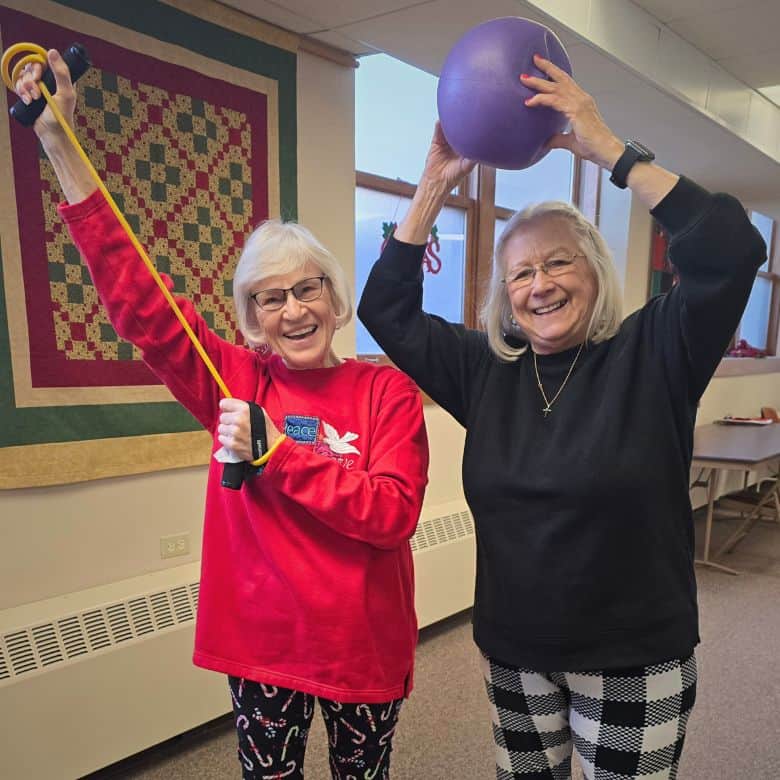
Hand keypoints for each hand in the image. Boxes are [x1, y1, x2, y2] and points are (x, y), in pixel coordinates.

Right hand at [14, 49, 75, 141]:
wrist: (51, 134)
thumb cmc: (62, 116)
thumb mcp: (65, 94)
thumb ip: (61, 73)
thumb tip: (52, 51)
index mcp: (60, 79)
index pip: (45, 61)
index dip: (37, 65)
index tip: (38, 76)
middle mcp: (49, 81)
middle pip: (31, 68)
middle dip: (31, 80)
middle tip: (37, 93)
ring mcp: (38, 88)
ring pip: (24, 76)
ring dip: (25, 87)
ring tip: (33, 99)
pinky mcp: (30, 95)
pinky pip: (19, 85)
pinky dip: (21, 92)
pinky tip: (27, 101)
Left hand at [218, 398, 282, 461]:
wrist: (272, 447)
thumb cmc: (266, 430)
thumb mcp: (259, 412)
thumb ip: (243, 408)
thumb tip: (230, 406)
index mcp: (245, 409)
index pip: (223, 404)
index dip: (227, 408)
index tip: (230, 412)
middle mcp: (239, 419)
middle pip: (222, 417)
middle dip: (228, 421)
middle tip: (237, 425)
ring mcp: (235, 432)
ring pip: (221, 428)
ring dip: (227, 431)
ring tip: (237, 434)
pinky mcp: (232, 444)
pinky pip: (221, 439)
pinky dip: (227, 440)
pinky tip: (236, 440)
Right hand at [419, 121, 476, 196]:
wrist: (437, 182)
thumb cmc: (453, 177)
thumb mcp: (467, 167)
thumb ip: (474, 158)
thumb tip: (482, 150)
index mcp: (466, 148)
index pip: (470, 135)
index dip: (473, 128)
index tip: (476, 120)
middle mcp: (456, 144)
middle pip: (459, 129)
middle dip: (461, 121)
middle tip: (465, 113)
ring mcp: (446, 142)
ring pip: (449, 128)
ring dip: (450, 121)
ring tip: (452, 114)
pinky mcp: (436, 142)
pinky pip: (438, 131)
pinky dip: (439, 125)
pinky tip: (441, 121)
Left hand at [522, 55, 623, 170]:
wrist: (605, 150)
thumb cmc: (594, 146)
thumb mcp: (571, 141)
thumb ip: (558, 139)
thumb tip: (547, 141)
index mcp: (582, 102)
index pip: (566, 83)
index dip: (554, 75)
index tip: (543, 68)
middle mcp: (581, 98)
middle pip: (561, 78)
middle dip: (547, 67)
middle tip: (534, 59)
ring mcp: (579, 103)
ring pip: (556, 87)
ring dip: (539, 82)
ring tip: (525, 79)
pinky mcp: (576, 110)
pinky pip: (554, 101)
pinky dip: (541, 99)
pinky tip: (530, 100)